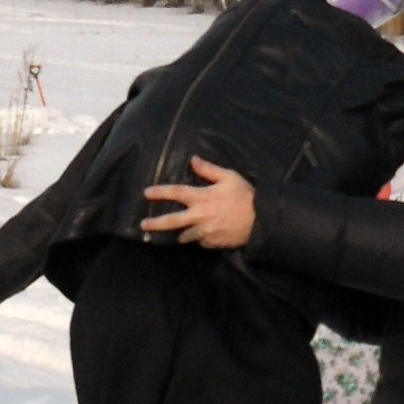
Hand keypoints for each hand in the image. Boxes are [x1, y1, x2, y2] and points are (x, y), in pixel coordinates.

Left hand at [141, 158, 255, 248]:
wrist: (261, 221)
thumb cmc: (245, 196)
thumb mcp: (229, 177)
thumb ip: (208, 169)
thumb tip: (193, 159)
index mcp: (202, 197)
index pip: (176, 193)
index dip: (160, 192)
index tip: (146, 193)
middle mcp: (199, 216)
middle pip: (172, 221)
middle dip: (156, 224)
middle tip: (143, 225)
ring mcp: (205, 232)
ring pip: (184, 236)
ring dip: (179, 234)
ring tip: (174, 235)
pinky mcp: (212, 243)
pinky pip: (201, 242)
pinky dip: (199, 238)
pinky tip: (202, 236)